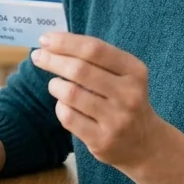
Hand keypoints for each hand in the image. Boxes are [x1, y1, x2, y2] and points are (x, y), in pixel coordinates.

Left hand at [31, 32, 165, 170]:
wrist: (145, 144)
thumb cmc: (125, 100)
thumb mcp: (123, 76)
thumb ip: (95, 59)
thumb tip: (53, 43)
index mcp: (134, 71)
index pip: (95, 49)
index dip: (66, 42)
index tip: (45, 39)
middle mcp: (129, 94)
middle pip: (80, 70)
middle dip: (53, 60)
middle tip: (38, 56)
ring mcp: (116, 119)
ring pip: (70, 94)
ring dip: (55, 85)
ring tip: (55, 84)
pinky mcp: (102, 140)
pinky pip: (68, 117)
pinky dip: (60, 107)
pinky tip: (64, 105)